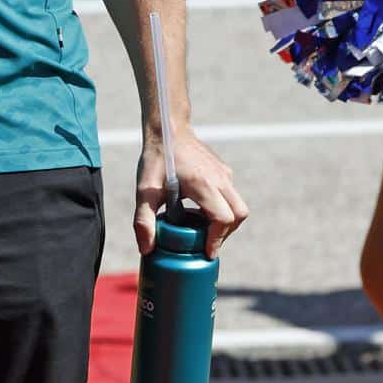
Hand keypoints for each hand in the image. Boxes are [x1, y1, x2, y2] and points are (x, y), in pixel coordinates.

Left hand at [136, 128, 246, 257]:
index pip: (223, 218)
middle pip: (238, 215)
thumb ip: (144, 220)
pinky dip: (222, 209)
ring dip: (225, 222)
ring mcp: (224, 174)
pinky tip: (200, 212)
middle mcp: (220, 178)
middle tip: (206, 244)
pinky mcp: (224, 171)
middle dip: (225, 233)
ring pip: (238, 206)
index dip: (217, 239)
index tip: (206, 253)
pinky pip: (231, 196)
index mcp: (203, 184)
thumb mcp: (145, 191)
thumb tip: (147, 250)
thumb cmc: (156, 158)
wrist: (167, 129)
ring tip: (202, 230)